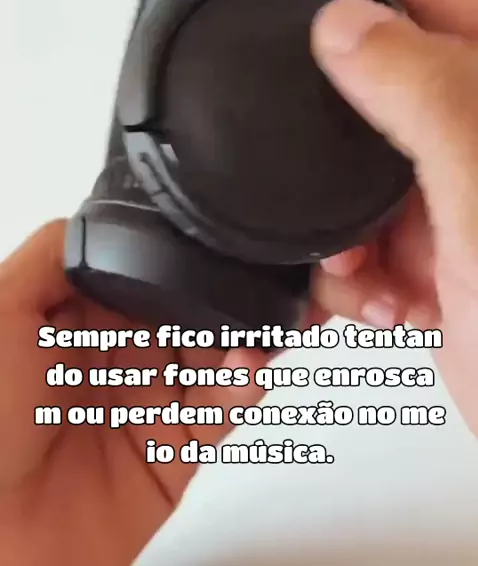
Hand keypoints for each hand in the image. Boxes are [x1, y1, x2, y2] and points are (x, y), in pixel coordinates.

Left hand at [0, 221, 327, 565]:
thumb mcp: (0, 311)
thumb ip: (52, 255)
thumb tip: (98, 215)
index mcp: (82, 321)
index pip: (151, 275)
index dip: (186, 259)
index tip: (219, 241)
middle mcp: (121, 358)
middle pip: (193, 314)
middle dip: (231, 295)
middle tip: (261, 278)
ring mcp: (151, 405)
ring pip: (219, 359)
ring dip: (247, 338)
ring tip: (260, 326)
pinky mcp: (176, 454)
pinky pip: (224, 416)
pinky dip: (245, 389)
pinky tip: (248, 368)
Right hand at [310, 0, 477, 438]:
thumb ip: (425, 96)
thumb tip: (348, 25)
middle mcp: (477, 135)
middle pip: (377, 86)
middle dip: (329, 125)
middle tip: (304, 146)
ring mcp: (454, 198)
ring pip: (355, 173)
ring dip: (339, 223)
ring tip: (362, 262)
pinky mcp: (432, 256)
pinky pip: (360, 239)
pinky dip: (351, 275)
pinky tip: (379, 299)